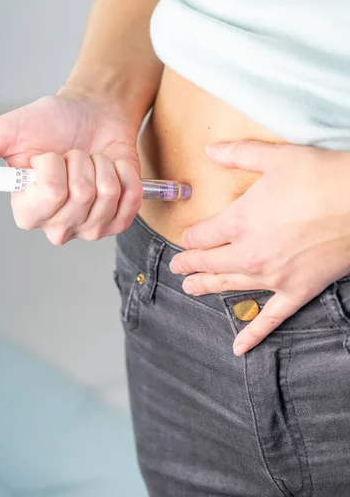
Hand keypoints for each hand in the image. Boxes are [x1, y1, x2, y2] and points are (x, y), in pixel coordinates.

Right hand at [0, 92, 142, 242]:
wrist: (91, 114)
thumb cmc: (50, 123)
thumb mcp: (4, 130)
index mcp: (27, 211)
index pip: (52, 193)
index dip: (54, 164)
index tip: (48, 156)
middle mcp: (57, 226)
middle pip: (82, 194)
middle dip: (80, 161)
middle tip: (72, 156)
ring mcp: (90, 228)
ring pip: (108, 193)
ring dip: (102, 164)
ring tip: (90, 160)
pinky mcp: (119, 221)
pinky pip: (131, 198)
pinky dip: (124, 172)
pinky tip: (111, 168)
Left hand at [169, 140, 349, 355]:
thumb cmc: (320, 177)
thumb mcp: (275, 158)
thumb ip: (237, 154)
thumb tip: (210, 149)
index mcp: (239, 221)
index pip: (202, 234)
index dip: (190, 236)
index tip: (186, 237)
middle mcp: (249, 253)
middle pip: (209, 261)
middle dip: (190, 263)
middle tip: (178, 268)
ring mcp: (273, 277)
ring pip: (230, 285)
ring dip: (207, 287)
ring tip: (191, 290)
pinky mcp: (297, 291)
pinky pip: (270, 318)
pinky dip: (253, 334)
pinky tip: (238, 348)